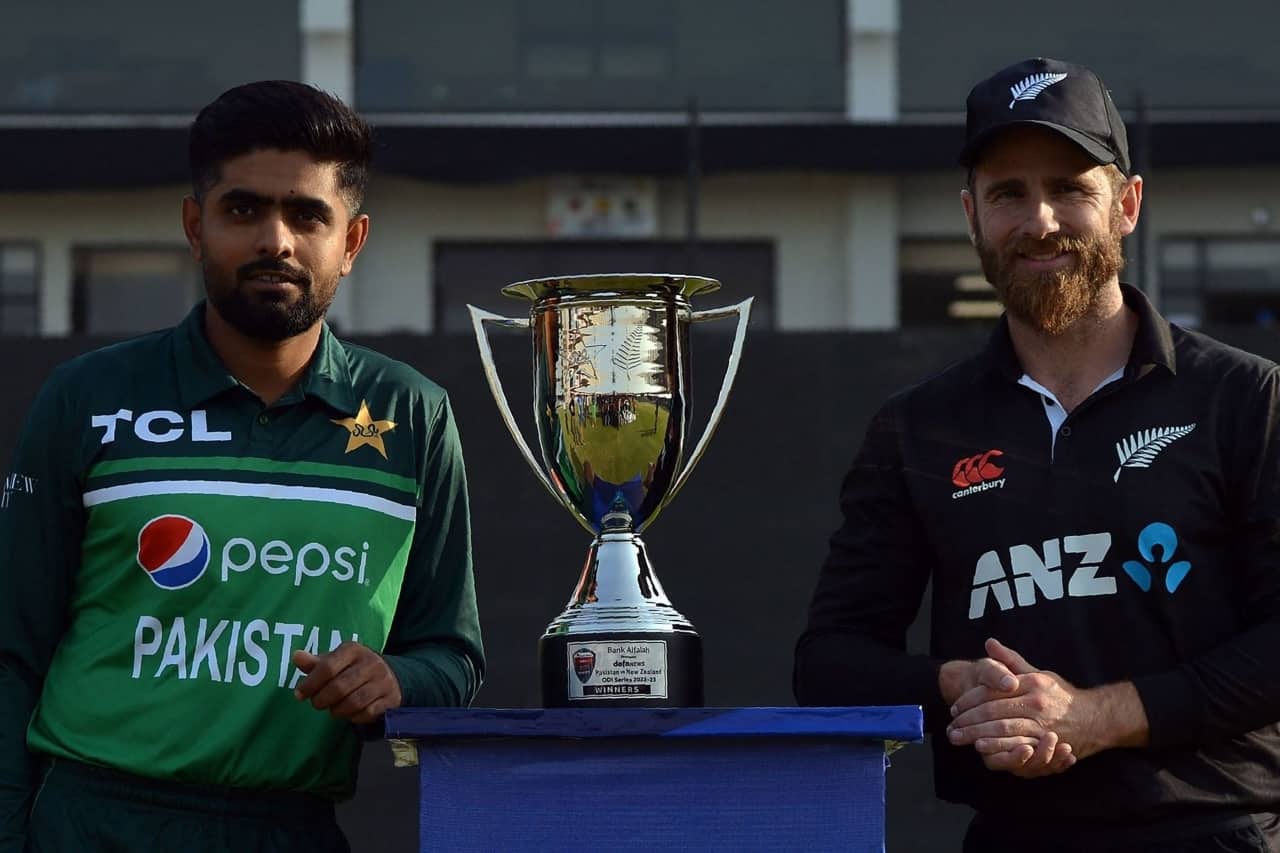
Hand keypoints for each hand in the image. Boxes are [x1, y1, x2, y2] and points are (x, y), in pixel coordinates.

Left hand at [292, 642, 402, 723]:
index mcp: (354, 650)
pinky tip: (349, 713)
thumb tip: (296, 656)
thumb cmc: (354, 668)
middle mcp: (371, 663)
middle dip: (322, 700)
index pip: (327, 667)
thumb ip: (315, 663)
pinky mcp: (391, 698)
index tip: (299, 694)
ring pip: (354, 702)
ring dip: (337, 710)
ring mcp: (384, 681)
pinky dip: (354, 717)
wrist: (392, 675)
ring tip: (333, 708)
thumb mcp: (336, 661)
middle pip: (339, 687)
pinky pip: (367, 713)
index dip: (310, 684)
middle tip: (317, 703)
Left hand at [944, 639, 1075, 777]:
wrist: (1095, 718)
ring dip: (978, 735)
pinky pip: (1019, 746)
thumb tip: (989, 643)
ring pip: (1003, 730)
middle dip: (968, 721)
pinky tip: (984, 749)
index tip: (955, 709)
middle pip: (993, 711)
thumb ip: (1011, 661)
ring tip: (960, 737)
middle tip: (951, 728)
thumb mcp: (1038, 673)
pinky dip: (999, 747)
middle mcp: (1036, 702)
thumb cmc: (1061, 696)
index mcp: (1031, 683)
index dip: (970, 700)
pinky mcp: (1047, 744)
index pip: (992, 691)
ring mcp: (1042, 724)